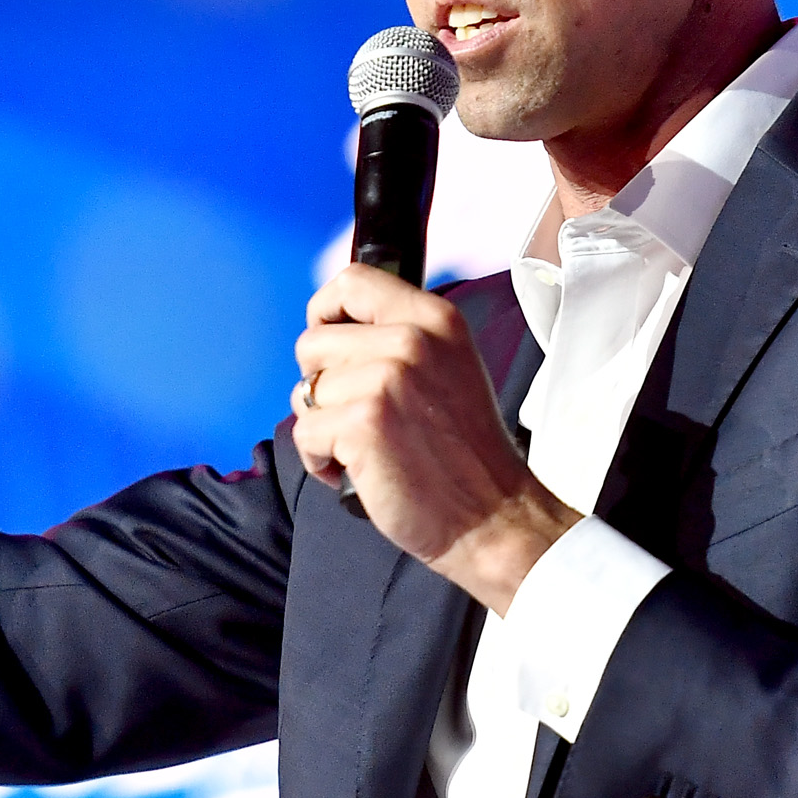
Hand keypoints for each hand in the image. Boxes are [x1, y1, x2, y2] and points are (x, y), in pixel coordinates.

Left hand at [291, 266, 577, 612]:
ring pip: (304, 391)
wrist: (493, 516)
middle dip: (322, 384)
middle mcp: (411, 339)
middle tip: (361, 415)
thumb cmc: (466, 453)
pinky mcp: (362, 422)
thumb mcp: (450, 366)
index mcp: (434, 318)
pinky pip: (304, 432)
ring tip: (366, 447)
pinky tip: (358, 471)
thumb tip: (333, 326)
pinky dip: (320, 460)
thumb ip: (401, 336)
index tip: (333, 347)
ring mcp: (386, 379)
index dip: (325, 313)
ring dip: (323, 426)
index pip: (352, 281)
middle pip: (312, 342)